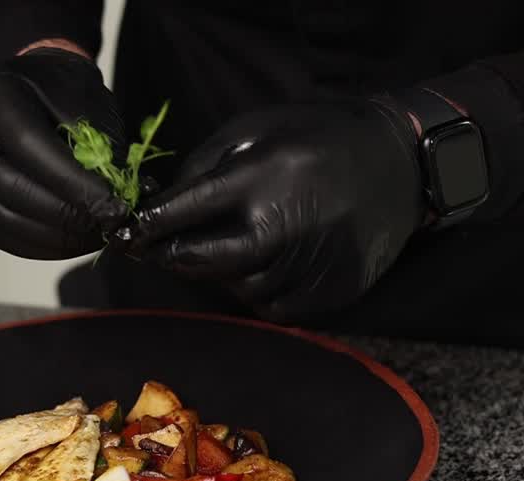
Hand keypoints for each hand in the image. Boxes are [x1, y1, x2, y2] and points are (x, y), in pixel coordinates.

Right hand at [0, 47, 128, 259]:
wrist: (21, 84)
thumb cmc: (58, 88)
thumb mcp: (85, 98)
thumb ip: (95, 147)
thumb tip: (109, 203)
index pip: (29, 146)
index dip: (73, 183)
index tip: (112, 207)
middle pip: (6, 186)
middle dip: (63, 214)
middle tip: (104, 226)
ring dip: (52, 238)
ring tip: (90, 237)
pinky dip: (34, 244)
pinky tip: (65, 243)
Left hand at [116, 101, 425, 321]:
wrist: (399, 164)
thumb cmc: (317, 140)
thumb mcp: (256, 128)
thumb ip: (205, 165)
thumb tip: (159, 204)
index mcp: (260, 177)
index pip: (184, 211)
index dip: (147, 227)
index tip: (124, 236)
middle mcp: (282, 226)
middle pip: (203, 262)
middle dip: (175, 257)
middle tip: (160, 250)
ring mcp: (308, 264)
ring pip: (237, 290)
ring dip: (221, 275)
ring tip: (231, 247)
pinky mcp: (330, 291)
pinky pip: (273, 308)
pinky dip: (259, 292)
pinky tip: (264, 265)